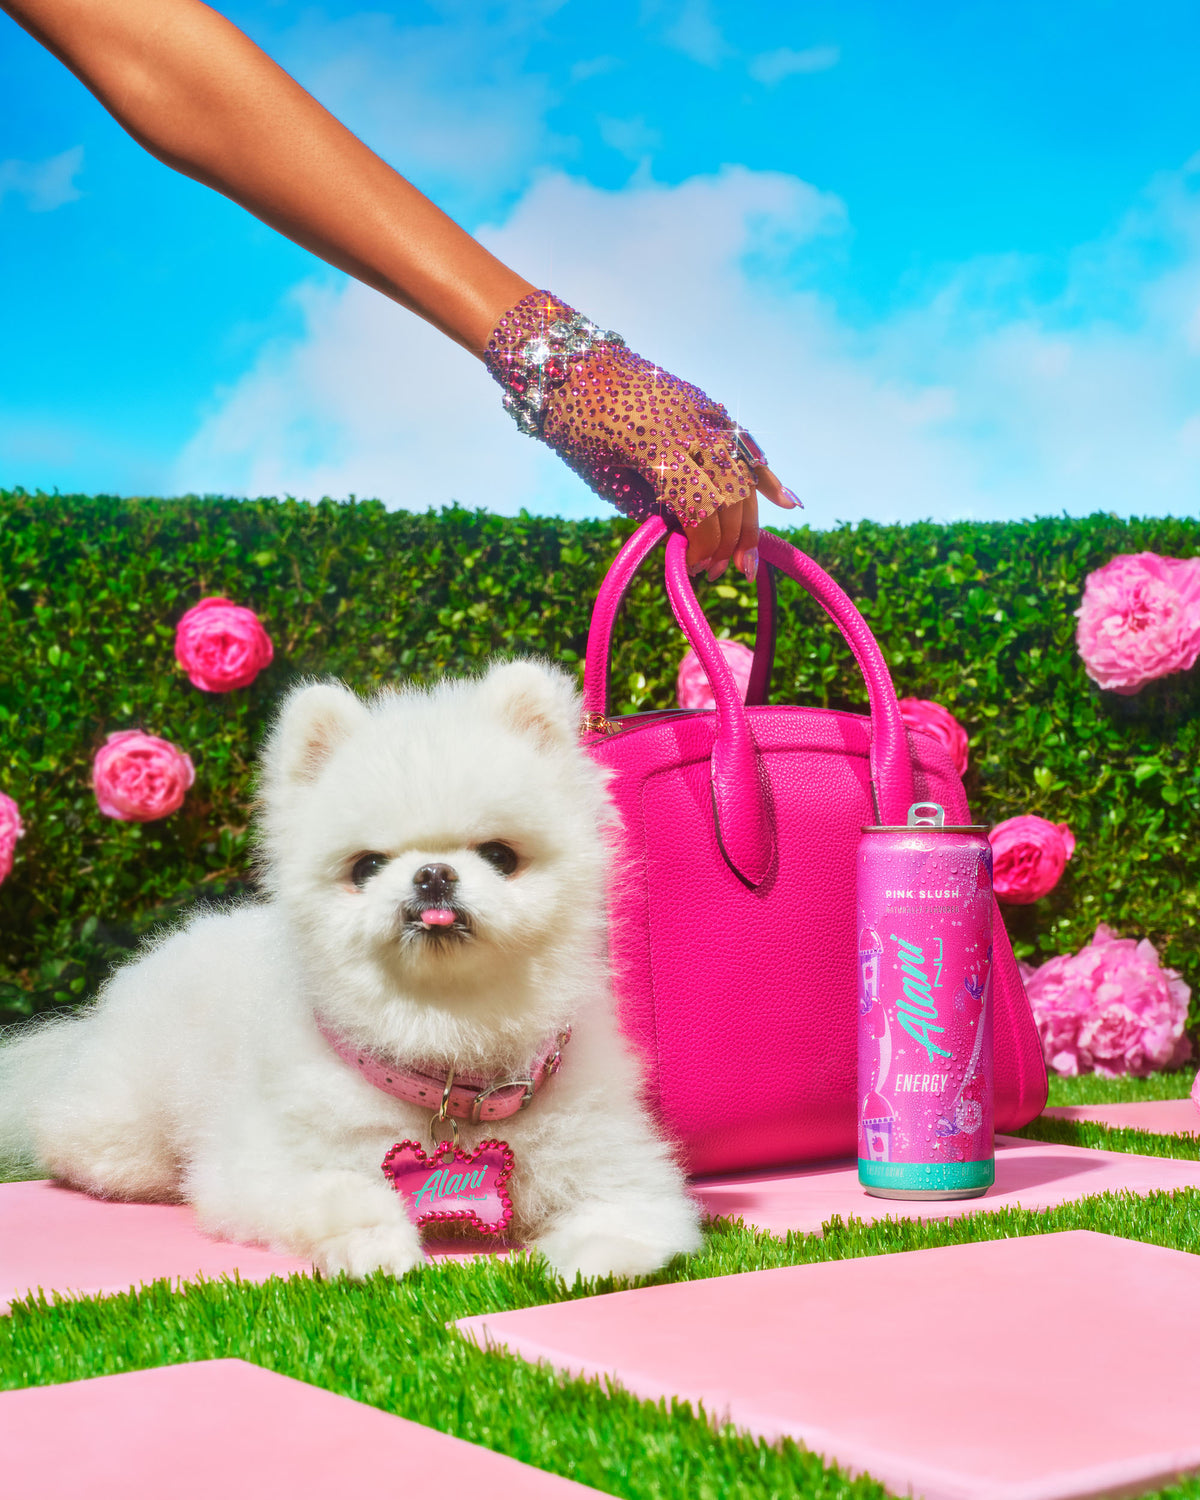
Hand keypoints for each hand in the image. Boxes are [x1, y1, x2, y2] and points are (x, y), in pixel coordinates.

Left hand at [485, 291, 799, 578]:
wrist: (573, 365)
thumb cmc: (578, 430)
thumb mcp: (607, 479)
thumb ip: (649, 508)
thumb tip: (687, 539)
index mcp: (657, 449)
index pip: (701, 509)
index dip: (705, 545)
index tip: (695, 567)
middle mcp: (689, 428)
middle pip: (731, 494)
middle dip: (731, 540)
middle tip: (720, 571)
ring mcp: (703, 412)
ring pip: (744, 473)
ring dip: (750, 520)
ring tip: (748, 557)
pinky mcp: (707, 405)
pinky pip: (743, 443)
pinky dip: (765, 474)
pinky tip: (788, 503)